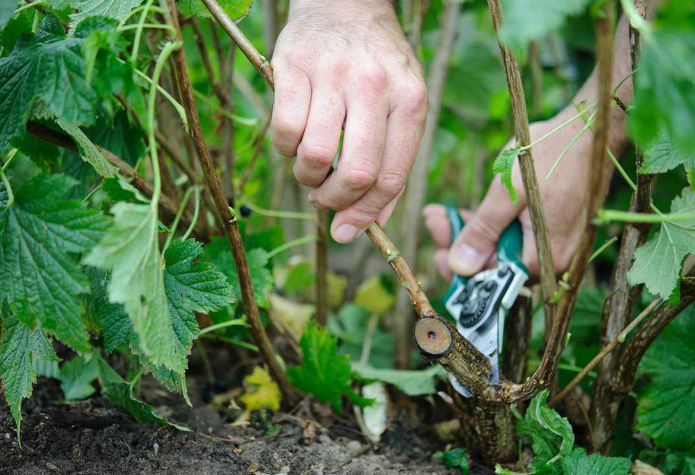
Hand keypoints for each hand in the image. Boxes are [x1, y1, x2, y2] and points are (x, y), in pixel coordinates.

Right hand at [271, 0, 426, 242]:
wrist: (344, 3)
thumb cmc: (376, 66)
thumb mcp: (401, 105)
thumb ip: (391, 162)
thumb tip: (365, 225)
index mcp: (411, 100)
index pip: (391, 176)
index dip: (366, 214)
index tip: (346, 231)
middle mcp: (375, 85)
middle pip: (356, 173)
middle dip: (335, 201)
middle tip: (324, 198)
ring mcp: (333, 74)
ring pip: (315, 156)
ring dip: (307, 176)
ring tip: (310, 166)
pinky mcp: (293, 66)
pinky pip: (284, 131)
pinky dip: (284, 149)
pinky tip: (294, 139)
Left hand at [424, 106, 601, 279]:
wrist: (588, 130)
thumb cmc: (550, 155)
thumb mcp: (507, 192)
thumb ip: (483, 232)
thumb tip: (459, 267)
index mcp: (543, 258)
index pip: (493, 280)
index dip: (460, 268)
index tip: (435, 253)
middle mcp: (552, 261)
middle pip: (495, 265)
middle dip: (461, 245)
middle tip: (435, 221)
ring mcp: (553, 245)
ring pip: (502, 250)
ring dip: (472, 233)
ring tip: (442, 213)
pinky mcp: (552, 230)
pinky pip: (515, 237)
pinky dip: (491, 226)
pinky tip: (467, 213)